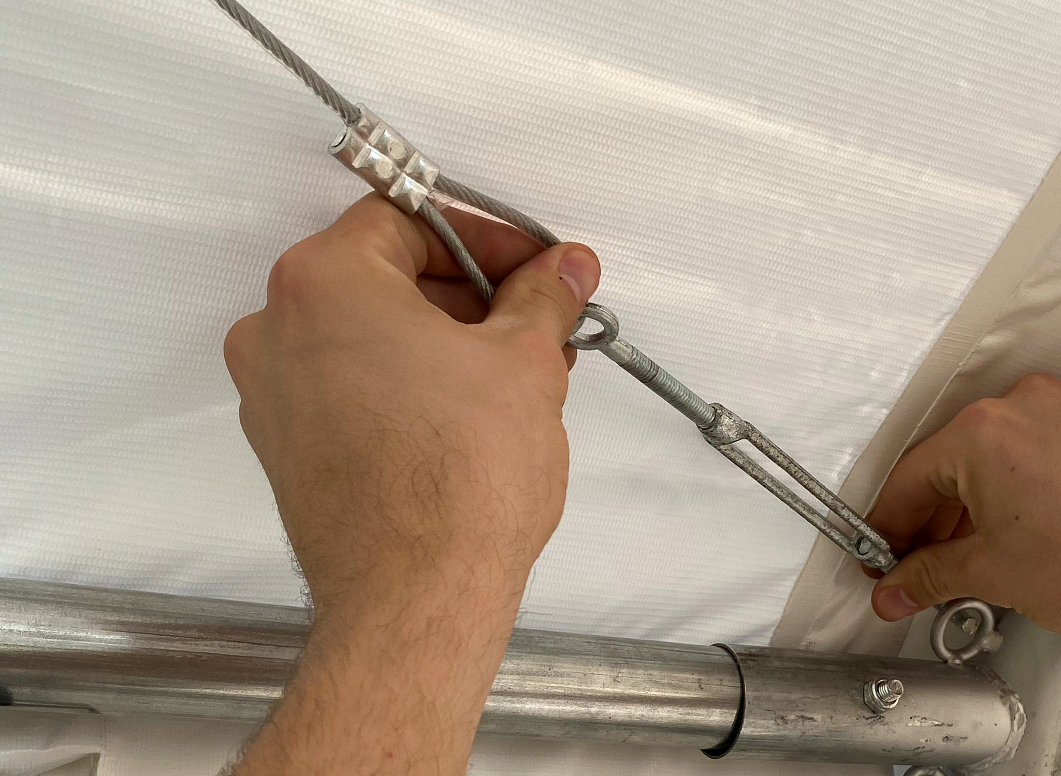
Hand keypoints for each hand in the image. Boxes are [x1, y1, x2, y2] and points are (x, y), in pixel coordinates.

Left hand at [223, 195, 599, 616]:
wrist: (415, 596)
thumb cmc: (458, 475)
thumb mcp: (523, 361)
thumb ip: (543, 298)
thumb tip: (564, 270)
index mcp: (324, 282)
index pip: (408, 220)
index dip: (488, 239)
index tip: (538, 267)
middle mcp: (276, 330)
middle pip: (385, 277)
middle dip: (473, 295)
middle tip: (540, 318)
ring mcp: (274, 395)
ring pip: (370, 336)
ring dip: (447, 341)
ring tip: (521, 374)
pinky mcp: (289, 452)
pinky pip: (352, 388)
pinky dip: (410, 384)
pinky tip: (474, 414)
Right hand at [865, 373, 1060, 640]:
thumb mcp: (993, 575)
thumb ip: (929, 576)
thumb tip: (899, 586)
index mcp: (984, 432)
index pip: (909, 480)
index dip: (886, 529)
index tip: (880, 559)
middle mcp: (1022, 406)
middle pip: (947, 463)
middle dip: (926, 521)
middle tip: (912, 567)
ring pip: (990, 457)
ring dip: (968, 506)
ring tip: (962, 559)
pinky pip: (1030, 451)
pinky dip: (1010, 489)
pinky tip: (1008, 533)